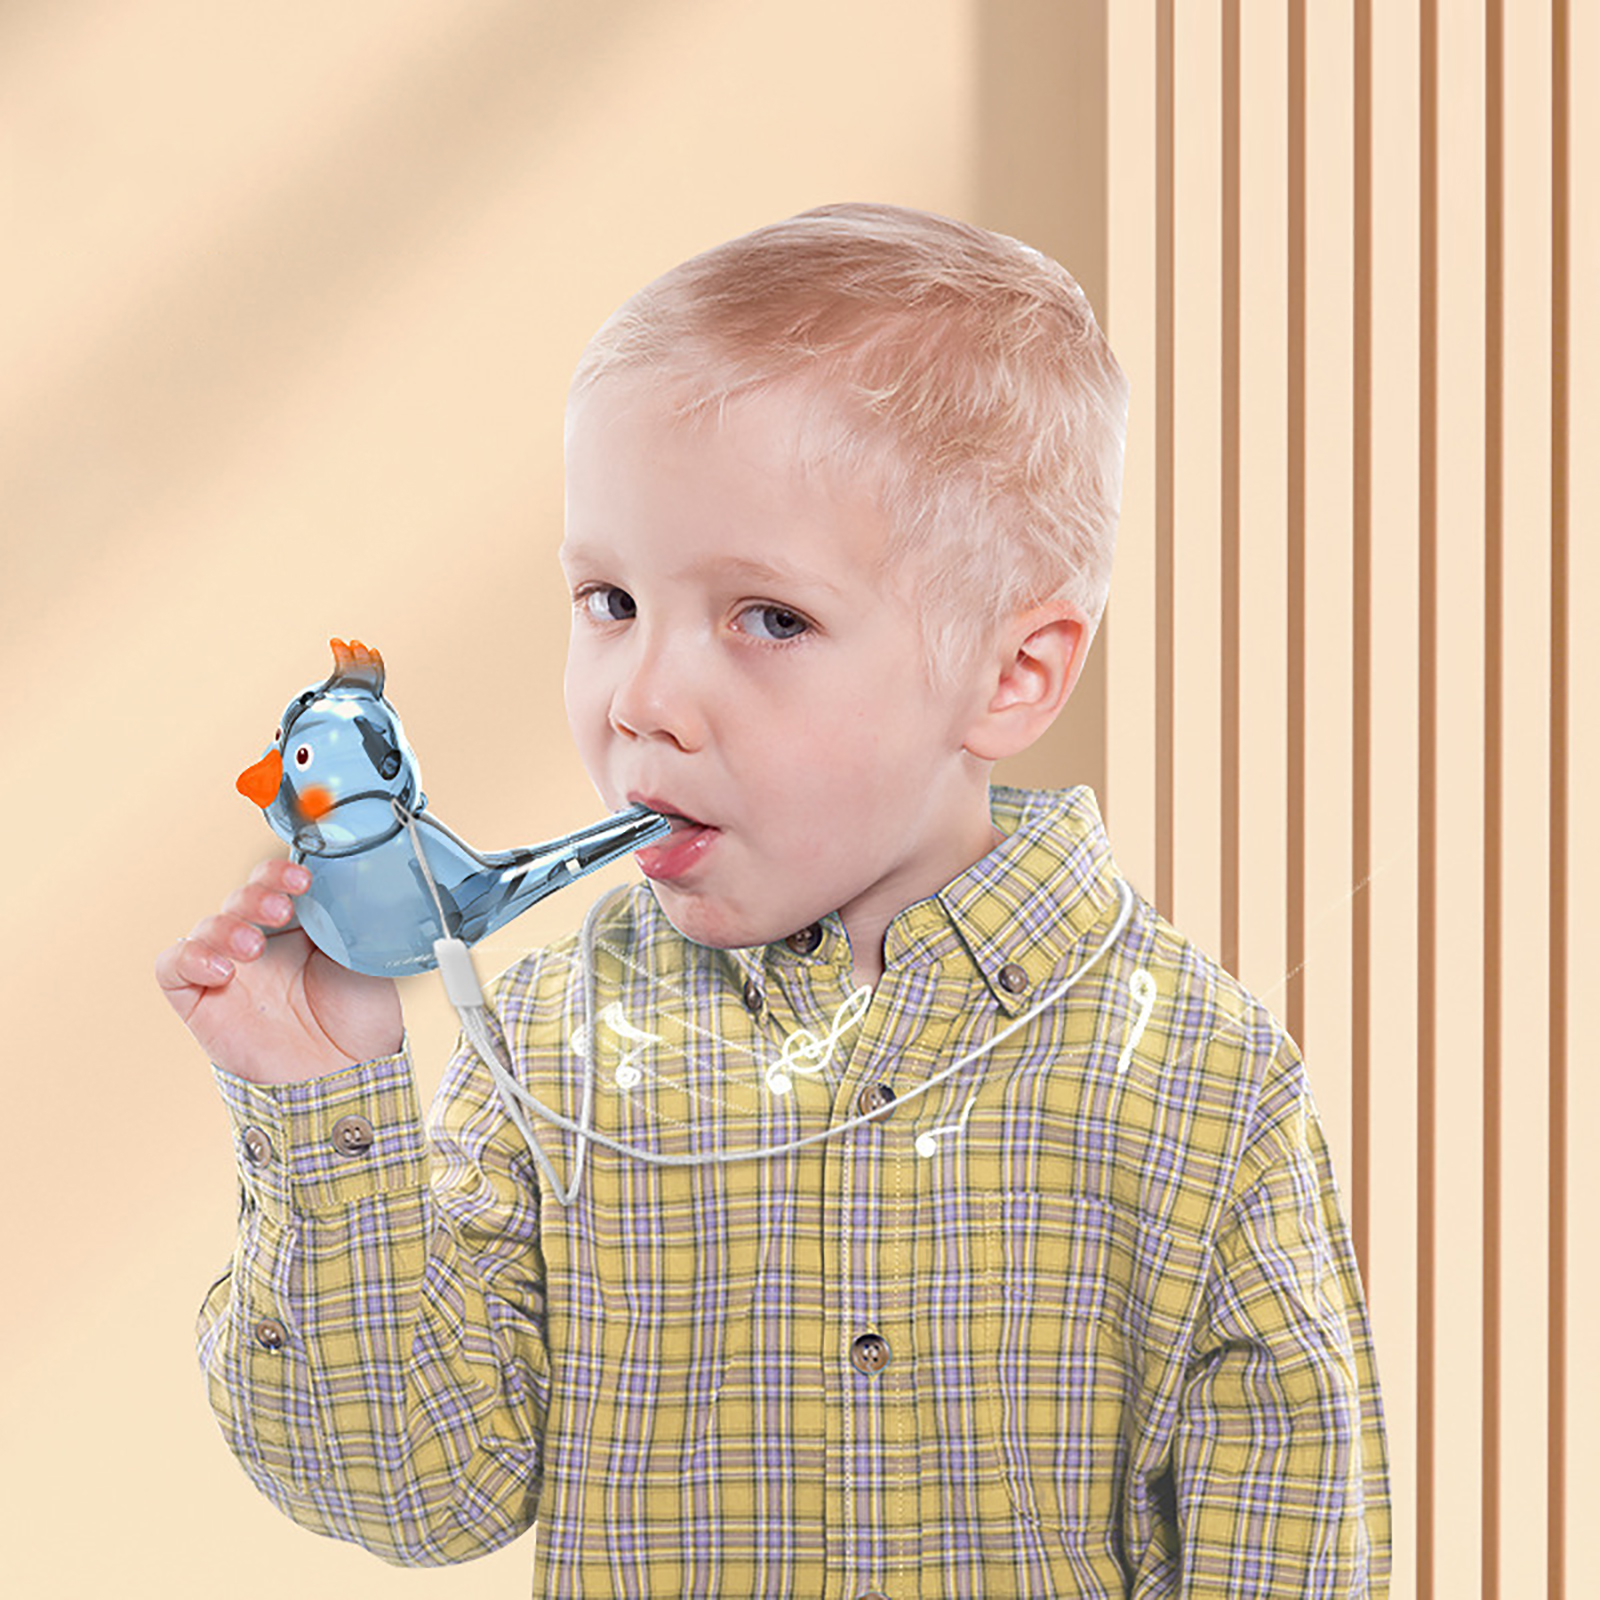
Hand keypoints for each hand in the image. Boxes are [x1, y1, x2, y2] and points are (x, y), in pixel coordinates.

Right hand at [155, 859, 402, 1083]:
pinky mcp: (201, 1002)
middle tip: (281, 911)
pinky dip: (190, 957)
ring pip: (207, 926)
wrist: (348, 1077)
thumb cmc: (361, 1022)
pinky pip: (173, 966)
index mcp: (302, 927)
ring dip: (225, 926)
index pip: (277, 882)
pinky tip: (222, 971)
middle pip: (241, 897)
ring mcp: (231, 972)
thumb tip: (345, 880)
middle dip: (256, 895)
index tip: (301, 878)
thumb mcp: (366, 958)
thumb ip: (348, 919)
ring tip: (254, 947)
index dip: (280, 872)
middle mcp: (264, 945)